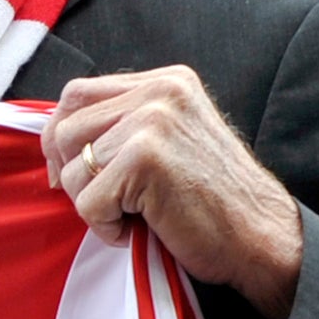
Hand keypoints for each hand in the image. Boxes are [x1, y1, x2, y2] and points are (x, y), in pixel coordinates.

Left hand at [43, 69, 303, 318]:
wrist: (261, 237)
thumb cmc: (214, 202)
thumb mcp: (173, 140)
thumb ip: (127, 124)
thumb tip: (57, 136)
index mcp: (166, 82)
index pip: (78, 95)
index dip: (62, 138)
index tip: (72, 172)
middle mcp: (159, 92)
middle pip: (66, 127)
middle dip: (71, 173)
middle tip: (100, 203)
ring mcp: (152, 122)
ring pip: (74, 165)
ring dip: (90, 203)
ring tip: (130, 217)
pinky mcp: (145, 159)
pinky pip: (88, 200)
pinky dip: (104, 226)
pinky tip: (136, 230)